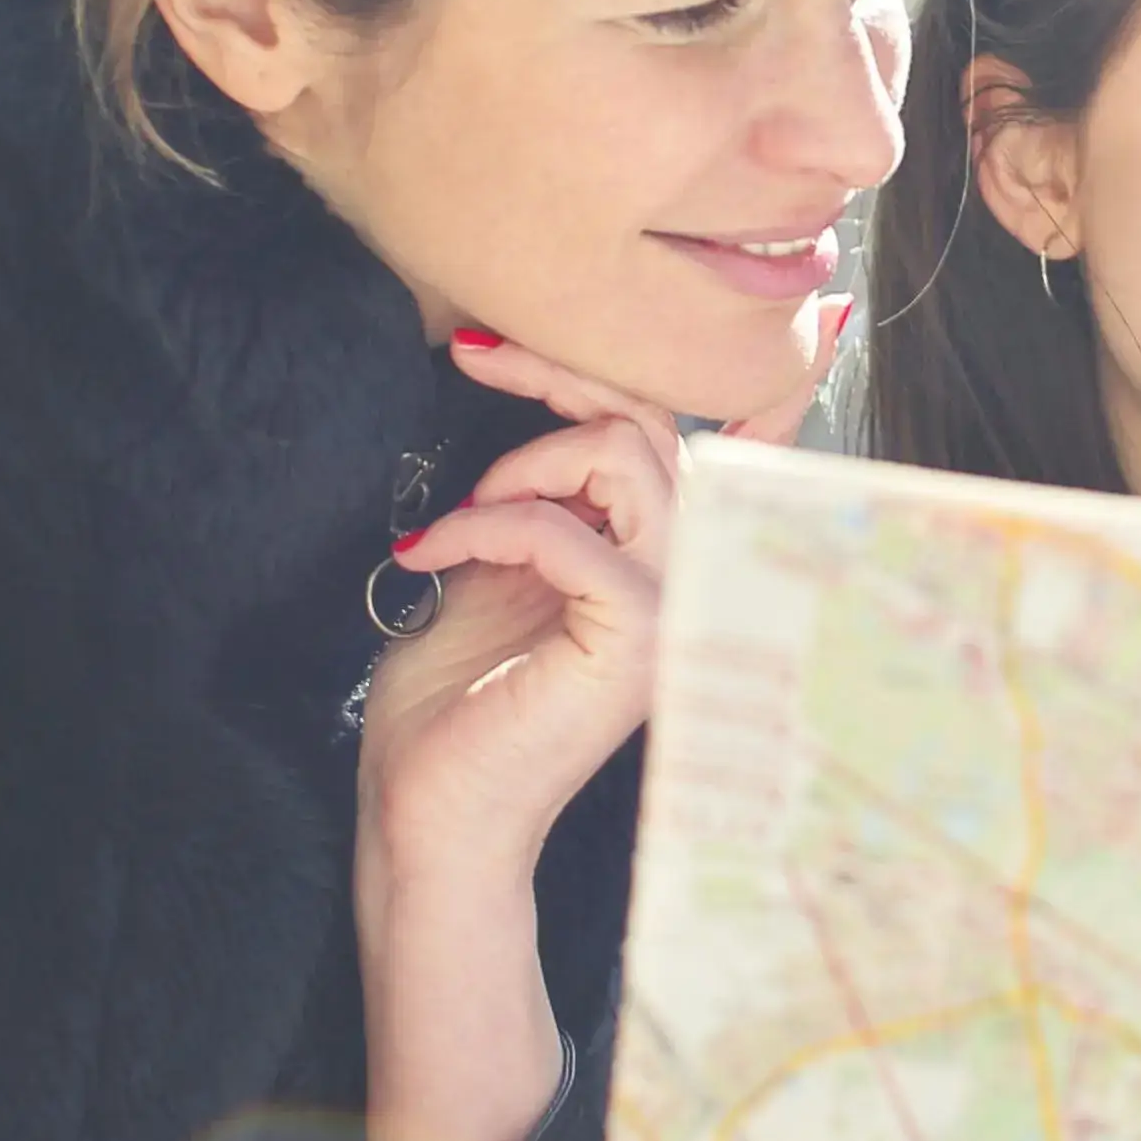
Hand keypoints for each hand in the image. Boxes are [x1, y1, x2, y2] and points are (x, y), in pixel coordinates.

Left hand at [351, 318, 840, 1140]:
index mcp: (664, 563)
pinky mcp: (632, 638)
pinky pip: (568, 529)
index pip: (711, 440)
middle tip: (472, 352)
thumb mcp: (500, 566)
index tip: (565, 328)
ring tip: (467, 502)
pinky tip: (433, 551)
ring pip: (635, 456)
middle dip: (561, 370)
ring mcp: (673, 611)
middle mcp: (691, 582)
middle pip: (658, 423)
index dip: (671, 360)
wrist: (429, 813)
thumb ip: (546, 498)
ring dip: (531, 454)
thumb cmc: (455, 704)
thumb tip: (558, 405)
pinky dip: (491, 520)